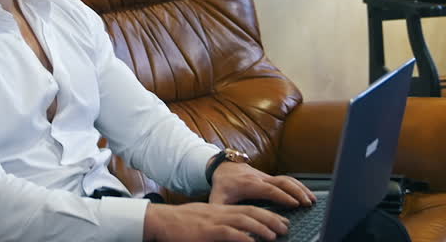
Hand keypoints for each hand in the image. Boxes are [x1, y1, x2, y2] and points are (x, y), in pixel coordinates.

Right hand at [142, 201, 289, 240]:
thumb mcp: (204, 222)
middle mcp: (220, 213)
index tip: (280, 221)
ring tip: (275, 235)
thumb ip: (221, 226)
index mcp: (220, 210)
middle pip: (251, 212)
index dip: (266, 214)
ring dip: (262, 227)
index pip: (248, 209)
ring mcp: (213, 221)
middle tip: (285, 227)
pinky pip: (228, 232)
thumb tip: (240, 236)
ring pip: (243, 220)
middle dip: (271, 219)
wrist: (160, 220)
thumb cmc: (180, 224)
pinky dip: (242, 237)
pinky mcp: (206, 231)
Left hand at [208, 160, 316, 208]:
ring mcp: (266, 176)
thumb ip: (220, 210)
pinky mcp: (270, 177)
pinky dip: (298, 185)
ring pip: (287, 179)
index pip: (269, 189)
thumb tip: (225, 225)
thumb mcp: (217, 198)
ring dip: (300, 188)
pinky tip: (306, 193)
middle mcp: (260, 178)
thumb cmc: (221, 185)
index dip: (283, 196)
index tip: (295, 204)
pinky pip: (287, 179)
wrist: (222, 167)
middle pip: (282, 182)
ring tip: (312, 199)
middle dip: (297, 192)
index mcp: (249, 184)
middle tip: (308, 203)